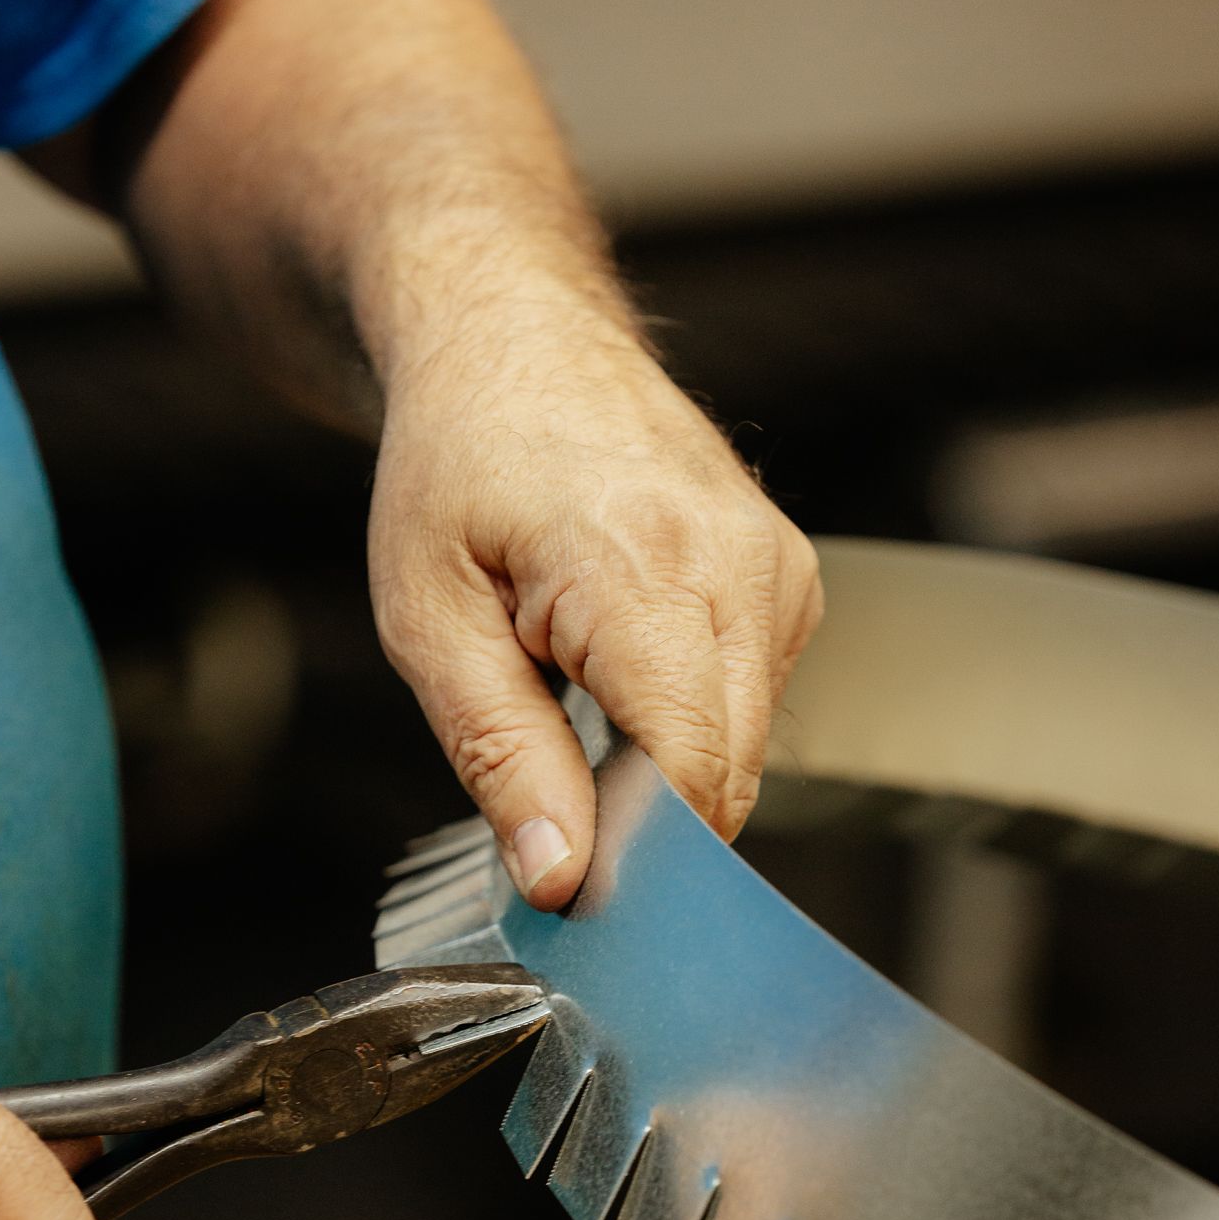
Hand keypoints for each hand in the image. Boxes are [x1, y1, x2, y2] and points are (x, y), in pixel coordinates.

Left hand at [368, 315, 822, 907]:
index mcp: (643, 567)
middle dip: (646, 819)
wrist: (513, 338)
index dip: (636, 854)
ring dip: (663, 761)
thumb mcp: (429, 621)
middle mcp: (739, 563)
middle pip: (730, 774)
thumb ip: (500, 756)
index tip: (569, 881)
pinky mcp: (788, 574)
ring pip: (747, 746)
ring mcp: (778, 565)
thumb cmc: (457, 465)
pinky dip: (689, 715)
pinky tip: (619, 662)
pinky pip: (754, 699)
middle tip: (546, 791)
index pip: (692, 772)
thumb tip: (562, 878)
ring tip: (572, 687)